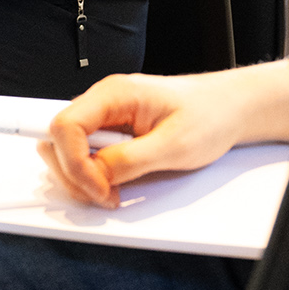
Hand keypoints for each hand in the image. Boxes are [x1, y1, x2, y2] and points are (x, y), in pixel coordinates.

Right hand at [38, 60, 288, 208]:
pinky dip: (94, 174)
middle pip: (57, 140)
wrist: (231, 109)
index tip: (99, 189)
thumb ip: (130, 160)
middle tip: (106, 195)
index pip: (65, 126)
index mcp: (114, 94)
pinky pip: (87, 154)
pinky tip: (115, 182)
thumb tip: (97, 175)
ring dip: (83, 177)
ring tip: (112, 191)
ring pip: (68, 150)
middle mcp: (103, 101)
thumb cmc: (210, 115)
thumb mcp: (174, 145)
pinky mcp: (112, 132)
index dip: (73, 164)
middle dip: (75, 175)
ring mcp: (106, 117)